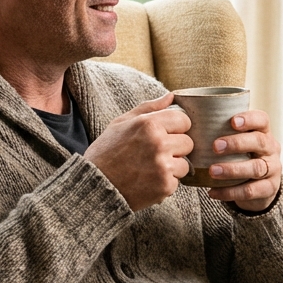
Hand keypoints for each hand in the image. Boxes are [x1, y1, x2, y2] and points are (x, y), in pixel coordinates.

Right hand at [84, 93, 192, 211]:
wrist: (94, 186)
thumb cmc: (107, 152)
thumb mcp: (122, 123)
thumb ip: (149, 108)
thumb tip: (171, 96)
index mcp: (149, 124)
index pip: (184, 120)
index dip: (176, 128)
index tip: (165, 134)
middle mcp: (159, 144)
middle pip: (188, 143)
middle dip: (175, 148)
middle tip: (154, 154)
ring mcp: (163, 166)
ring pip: (185, 164)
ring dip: (172, 168)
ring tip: (150, 169)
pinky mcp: (164, 186)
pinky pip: (176, 182)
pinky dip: (165, 183)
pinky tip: (147, 181)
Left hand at [207, 109, 281, 212]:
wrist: (260, 187)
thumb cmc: (241, 157)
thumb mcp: (237, 143)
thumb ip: (219, 132)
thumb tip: (185, 121)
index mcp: (263, 132)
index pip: (261, 120)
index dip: (249, 119)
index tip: (232, 122)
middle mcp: (271, 148)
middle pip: (259, 142)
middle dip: (237, 143)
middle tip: (215, 147)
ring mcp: (272, 169)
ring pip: (256, 168)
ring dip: (232, 169)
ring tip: (212, 171)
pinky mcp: (269, 188)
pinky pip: (250, 190)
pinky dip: (230, 192)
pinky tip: (213, 191)